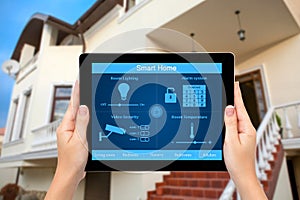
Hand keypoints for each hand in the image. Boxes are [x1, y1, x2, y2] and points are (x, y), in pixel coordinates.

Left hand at [45, 80, 88, 199]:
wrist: (70, 174)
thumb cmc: (72, 161)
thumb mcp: (79, 140)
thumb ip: (81, 122)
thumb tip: (83, 107)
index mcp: (65, 127)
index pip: (73, 105)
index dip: (77, 92)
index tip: (79, 80)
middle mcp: (67, 128)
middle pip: (75, 108)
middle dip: (79, 95)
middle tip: (83, 83)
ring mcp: (71, 132)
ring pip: (78, 116)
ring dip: (82, 105)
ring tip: (86, 94)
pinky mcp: (76, 137)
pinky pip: (81, 123)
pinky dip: (85, 117)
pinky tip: (89, 116)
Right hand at [224, 82, 266, 199]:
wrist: (241, 175)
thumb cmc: (238, 162)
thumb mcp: (231, 141)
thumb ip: (230, 124)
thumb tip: (230, 108)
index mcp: (246, 128)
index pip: (240, 107)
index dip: (236, 94)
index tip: (234, 83)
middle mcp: (246, 129)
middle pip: (239, 109)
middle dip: (234, 96)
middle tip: (231, 84)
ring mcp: (243, 132)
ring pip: (236, 116)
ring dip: (232, 106)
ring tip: (229, 95)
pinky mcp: (239, 136)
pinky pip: (234, 123)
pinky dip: (230, 116)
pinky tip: (227, 113)